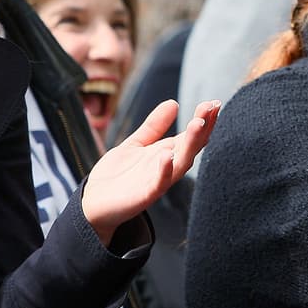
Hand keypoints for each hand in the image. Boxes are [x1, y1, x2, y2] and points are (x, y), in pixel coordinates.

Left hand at [82, 99, 219, 245]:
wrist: (94, 204)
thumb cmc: (117, 176)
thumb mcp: (136, 144)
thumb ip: (154, 126)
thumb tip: (174, 103)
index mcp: (167, 154)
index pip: (191, 136)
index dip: (203, 120)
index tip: (214, 102)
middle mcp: (167, 168)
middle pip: (191, 147)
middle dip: (202, 128)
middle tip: (212, 107)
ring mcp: (157, 182)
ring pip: (181, 164)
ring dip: (191, 144)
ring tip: (198, 123)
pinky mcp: (144, 196)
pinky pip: (159, 184)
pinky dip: (165, 171)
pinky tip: (167, 156)